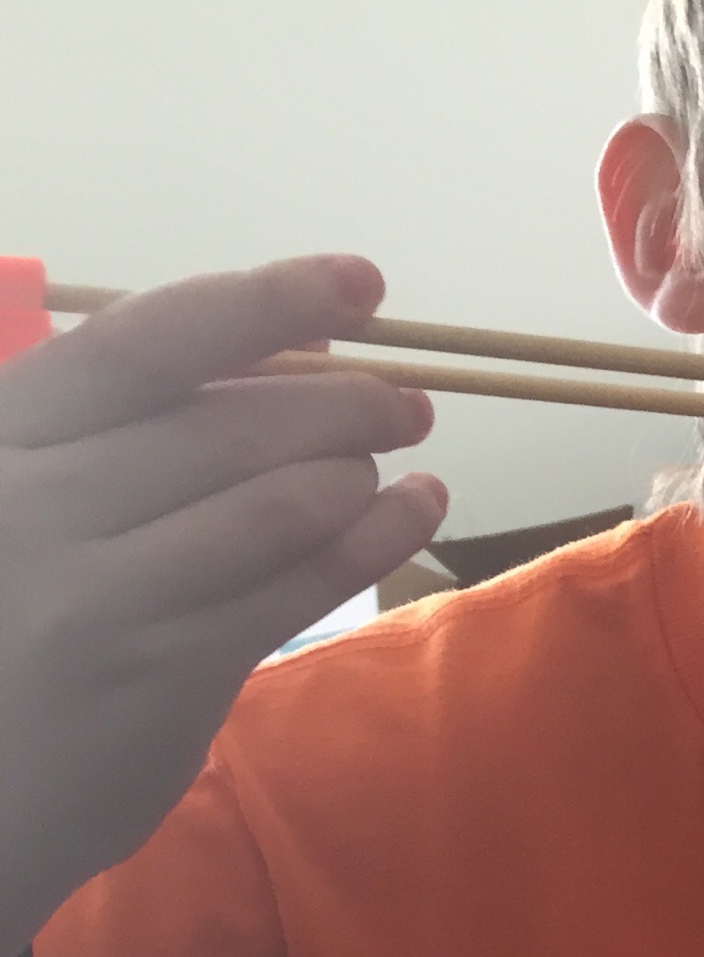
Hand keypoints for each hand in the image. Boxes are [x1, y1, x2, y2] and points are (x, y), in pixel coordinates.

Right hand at [0, 257, 444, 948]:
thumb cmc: (1, 615)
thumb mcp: (19, 498)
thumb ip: (118, 431)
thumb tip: (291, 352)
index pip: (146, 344)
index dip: (265, 302)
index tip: (360, 283)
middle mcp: (30, 503)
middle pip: (230, 423)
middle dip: (344, 400)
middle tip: (405, 399)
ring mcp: (95, 593)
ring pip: (280, 499)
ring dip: (359, 469)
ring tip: (398, 460)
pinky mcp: (159, 672)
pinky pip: (296, 584)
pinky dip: (375, 536)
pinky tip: (409, 511)